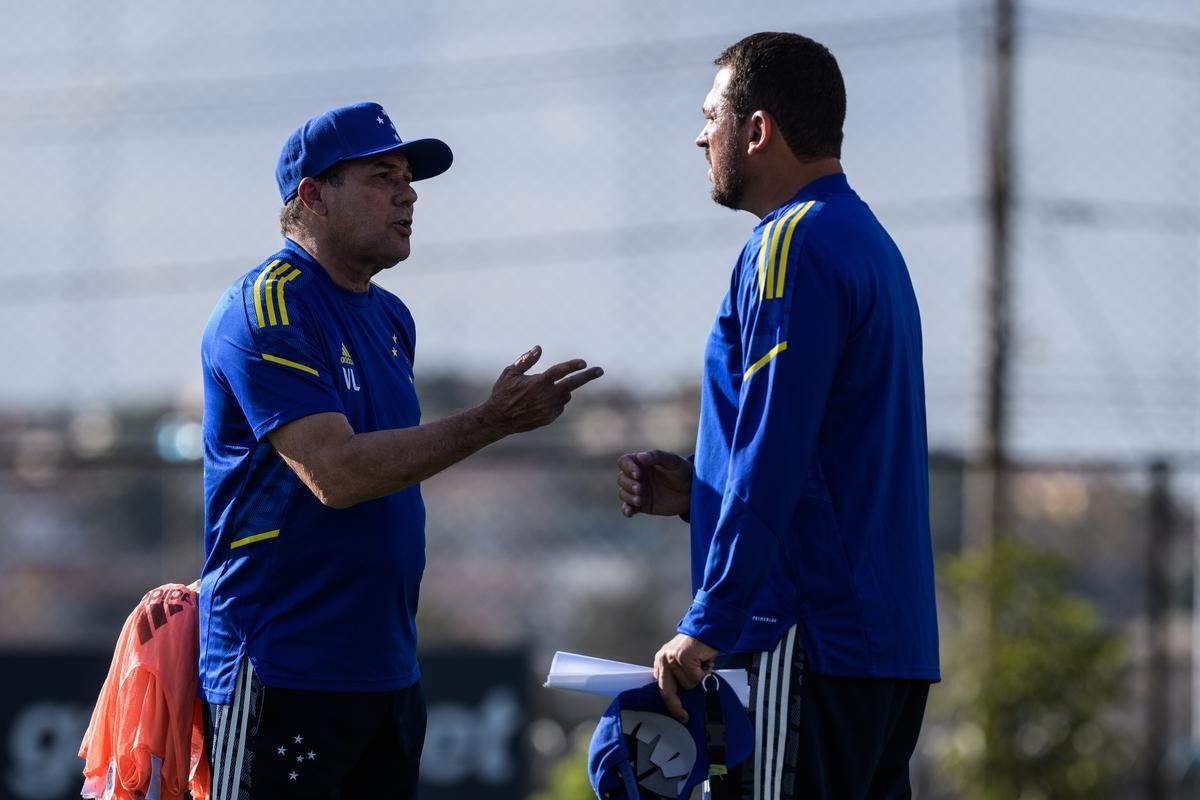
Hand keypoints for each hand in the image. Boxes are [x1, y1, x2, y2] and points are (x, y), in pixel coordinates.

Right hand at [481, 346, 602, 434]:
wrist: (499, 419)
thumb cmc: (503, 392)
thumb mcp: (510, 373)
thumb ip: (526, 360)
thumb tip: (539, 348)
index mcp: (537, 382)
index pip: (559, 371)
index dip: (572, 365)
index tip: (583, 362)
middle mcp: (546, 396)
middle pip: (572, 384)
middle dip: (587, 376)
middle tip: (600, 370)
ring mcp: (549, 408)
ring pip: (566, 395)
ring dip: (563, 390)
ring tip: (545, 390)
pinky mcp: (549, 418)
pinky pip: (560, 406)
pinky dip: (556, 401)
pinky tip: (540, 402)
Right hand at [616, 450, 692, 517]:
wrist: (693, 492)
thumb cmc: (683, 472)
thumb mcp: (673, 461)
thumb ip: (656, 456)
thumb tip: (639, 457)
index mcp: (642, 463)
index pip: (624, 462)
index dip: (627, 467)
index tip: (638, 474)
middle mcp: (638, 477)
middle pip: (621, 479)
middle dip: (628, 484)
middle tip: (640, 488)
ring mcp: (639, 492)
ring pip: (623, 493)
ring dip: (628, 496)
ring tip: (640, 500)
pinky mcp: (643, 505)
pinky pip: (628, 508)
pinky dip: (626, 510)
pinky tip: (630, 512)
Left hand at [653, 633, 718, 722]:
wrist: (706, 629)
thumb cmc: (698, 647)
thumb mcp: (683, 663)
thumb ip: (679, 677)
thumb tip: (683, 698)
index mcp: (661, 661)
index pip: (661, 687)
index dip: (670, 702)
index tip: (677, 713)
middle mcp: (664, 659)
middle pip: (667, 691)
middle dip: (676, 706)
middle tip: (683, 716)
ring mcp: (672, 658)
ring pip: (687, 684)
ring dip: (698, 678)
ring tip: (700, 665)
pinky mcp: (683, 657)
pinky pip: (695, 677)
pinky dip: (704, 672)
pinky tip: (703, 661)